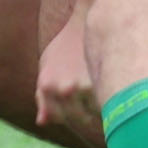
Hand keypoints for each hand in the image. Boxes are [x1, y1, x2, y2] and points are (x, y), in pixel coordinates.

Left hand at [37, 14, 104, 147]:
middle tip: (87, 96)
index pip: (59, 117)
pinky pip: (104, 103)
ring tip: (93, 85)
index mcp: (46, 87)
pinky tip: (101, 82)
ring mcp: (83, 87)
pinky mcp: (100, 83)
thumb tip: (42, 122)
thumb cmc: (63, 48)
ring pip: (94, 113)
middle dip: (82, 112)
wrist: (84, 25)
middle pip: (78, 119)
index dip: (67, 114)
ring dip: (95, 106)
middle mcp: (62, 90)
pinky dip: (105, 98)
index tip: (75, 106)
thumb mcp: (46, 69)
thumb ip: (42, 96)